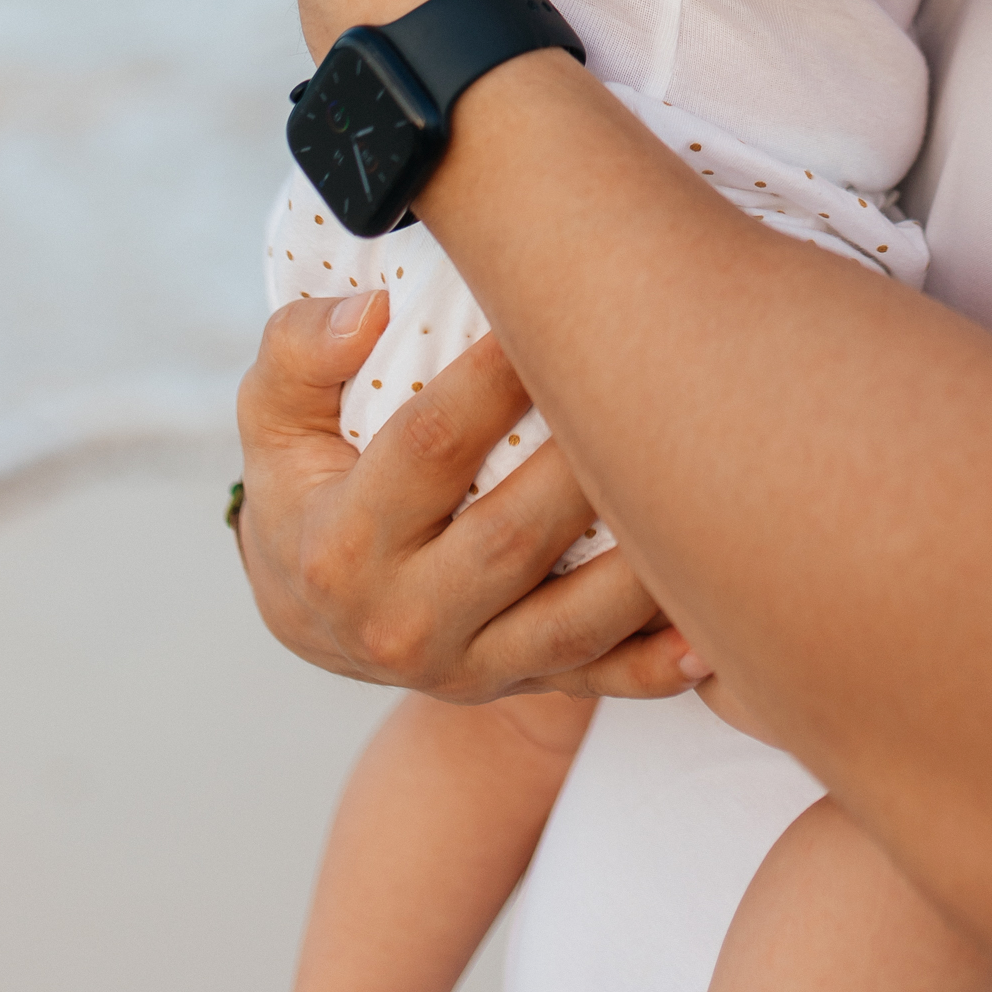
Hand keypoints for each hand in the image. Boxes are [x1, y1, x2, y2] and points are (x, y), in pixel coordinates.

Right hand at [235, 290, 705, 703]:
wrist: (316, 611)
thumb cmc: (308, 481)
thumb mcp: (272, 415)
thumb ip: (299, 351)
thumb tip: (367, 310)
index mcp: (341, 545)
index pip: (431, 444)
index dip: (497, 373)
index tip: (555, 302)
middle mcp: (403, 621)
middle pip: (515, 533)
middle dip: (587, 456)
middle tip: (657, 373)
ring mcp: (470, 668)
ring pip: (575, 619)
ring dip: (643, 560)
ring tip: (705, 477)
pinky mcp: (523, 689)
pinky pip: (606, 682)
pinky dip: (665, 662)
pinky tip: (718, 624)